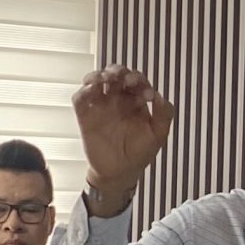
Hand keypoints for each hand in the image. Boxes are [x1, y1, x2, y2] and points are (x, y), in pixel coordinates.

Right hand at [71, 68, 174, 215]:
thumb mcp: (158, 134)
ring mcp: (101, 105)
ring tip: (105, 78)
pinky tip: (91, 91)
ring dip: (99, 75)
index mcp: (135, 99)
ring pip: (96, 80)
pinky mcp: (85, 115)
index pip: (137, 81)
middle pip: (115, 74)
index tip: (147, 95)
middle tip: (124, 78)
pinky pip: (80, 98)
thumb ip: (164, 114)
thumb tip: (160, 96)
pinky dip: (83, 91)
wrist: (120, 173)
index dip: (141, 82)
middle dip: (119, 71)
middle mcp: (117, 98)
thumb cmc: (140, 153)